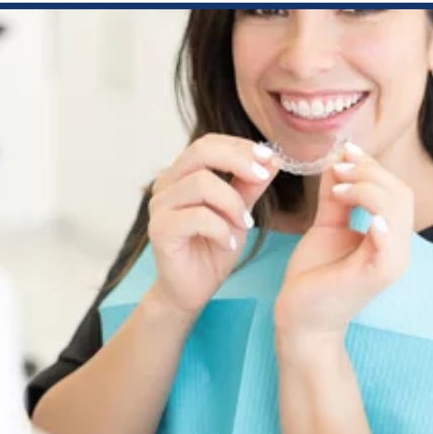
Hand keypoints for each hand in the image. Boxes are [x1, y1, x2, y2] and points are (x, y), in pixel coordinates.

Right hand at [146, 134, 279, 317]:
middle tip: (262, 177)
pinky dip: (221, 229)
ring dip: (232, 203)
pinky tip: (229, 243)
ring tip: (244, 225)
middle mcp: (166, 183)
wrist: (192, 290)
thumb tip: (273, 158)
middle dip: (238, 161)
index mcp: (182, 173)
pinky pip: (197, 217)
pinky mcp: (160, 230)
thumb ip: (250, 186)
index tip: (270, 157)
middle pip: (201, 152)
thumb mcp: (238, 212)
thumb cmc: (212, 248)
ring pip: (201, 183)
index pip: (209, 143)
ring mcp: (160, 206)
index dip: (240, 146)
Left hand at [275, 142, 413, 340]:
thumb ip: (336, 197)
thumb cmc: (314, 275)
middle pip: (400, 193)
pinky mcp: (376, 275)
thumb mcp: (326, 225)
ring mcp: (390, 262)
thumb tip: (338, 161)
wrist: (300, 316)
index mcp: (389, 235)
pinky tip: (363, 211)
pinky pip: (389, 246)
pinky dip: (381, 224)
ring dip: (368, 189)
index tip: (344, 151)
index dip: (372, 165)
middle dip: (370, 172)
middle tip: (338, 168)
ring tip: (339, 188)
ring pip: (397, 210)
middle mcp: (397, 248)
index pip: (395, 189)